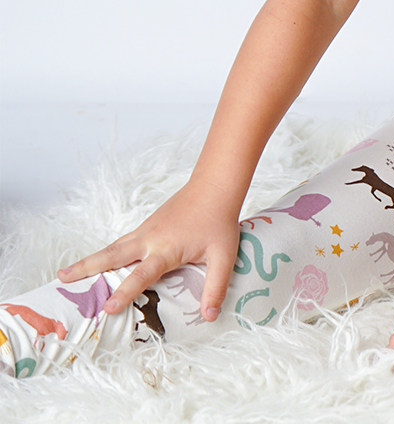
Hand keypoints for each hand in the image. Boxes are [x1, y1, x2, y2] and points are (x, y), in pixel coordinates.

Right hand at [56, 178, 241, 321]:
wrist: (215, 186)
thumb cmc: (219, 221)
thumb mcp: (224, 256)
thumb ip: (216, 286)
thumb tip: (209, 316)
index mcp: (166, 249)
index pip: (141, 275)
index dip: (124, 292)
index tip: (107, 308)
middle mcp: (150, 239)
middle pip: (113, 256)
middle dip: (87, 268)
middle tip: (61, 280)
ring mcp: (146, 230)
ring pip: (114, 247)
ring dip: (91, 260)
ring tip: (66, 274)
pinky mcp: (148, 226)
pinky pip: (123, 242)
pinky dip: (107, 253)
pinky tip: (100, 261)